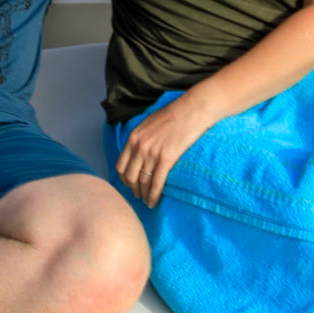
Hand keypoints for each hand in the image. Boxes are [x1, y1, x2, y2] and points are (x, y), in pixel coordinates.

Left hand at [116, 90, 218, 209]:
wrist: (192, 110)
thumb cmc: (174, 115)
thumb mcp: (149, 123)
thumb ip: (141, 138)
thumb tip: (138, 151)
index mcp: (133, 137)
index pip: (121, 165)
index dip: (124, 179)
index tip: (130, 185)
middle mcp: (139, 146)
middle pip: (130, 176)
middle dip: (133, 189)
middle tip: (138, 196)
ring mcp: (152, 153)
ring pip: (142, 182)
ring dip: (143, 195)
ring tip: (147, 202)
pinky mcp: (166, 159)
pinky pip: (156, 182)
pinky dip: (153, 195)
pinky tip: (154, 201)